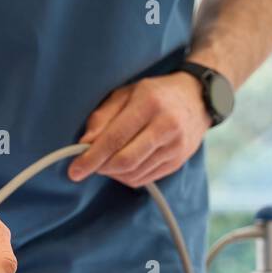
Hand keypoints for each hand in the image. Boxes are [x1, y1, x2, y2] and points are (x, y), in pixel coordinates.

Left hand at [68, 72, 211, 188]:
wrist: (197, 98)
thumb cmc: (155, 94)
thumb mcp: (125, 93)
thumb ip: (102, 117)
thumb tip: (85, 144)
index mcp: (149, 104)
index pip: (115, 138)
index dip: (92, 158)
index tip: (75, 170)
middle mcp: (166, 126)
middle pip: (125, 161)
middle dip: (101, 168)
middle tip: (89, 165)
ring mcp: (175, 146)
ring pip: (133, 174)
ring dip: (113, 173)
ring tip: (107, 160)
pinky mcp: (178, 161)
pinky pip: (144, 179)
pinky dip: (126, 176)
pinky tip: (122, 165)